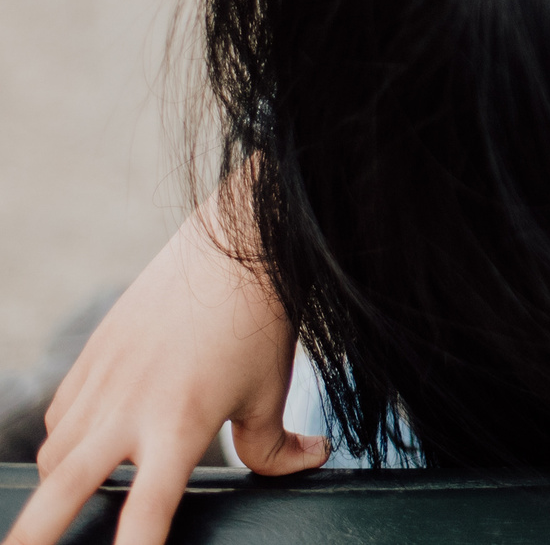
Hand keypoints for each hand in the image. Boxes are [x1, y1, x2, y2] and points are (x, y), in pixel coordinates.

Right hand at [3, 201, 327, 544]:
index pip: (146, 511)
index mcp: (180, 424)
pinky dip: (64, 442)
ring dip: (57, 488)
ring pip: (55, 454)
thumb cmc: (260, 321)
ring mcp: (103, 380)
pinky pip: (61, 417)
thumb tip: (307, 463)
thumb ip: (275, 446)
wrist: (236, 243)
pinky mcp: (92, 356)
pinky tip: (81, 453)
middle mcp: (129, 407)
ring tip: (59, 515)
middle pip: (62, 489)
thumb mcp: (272, 391)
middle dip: (32, 536)